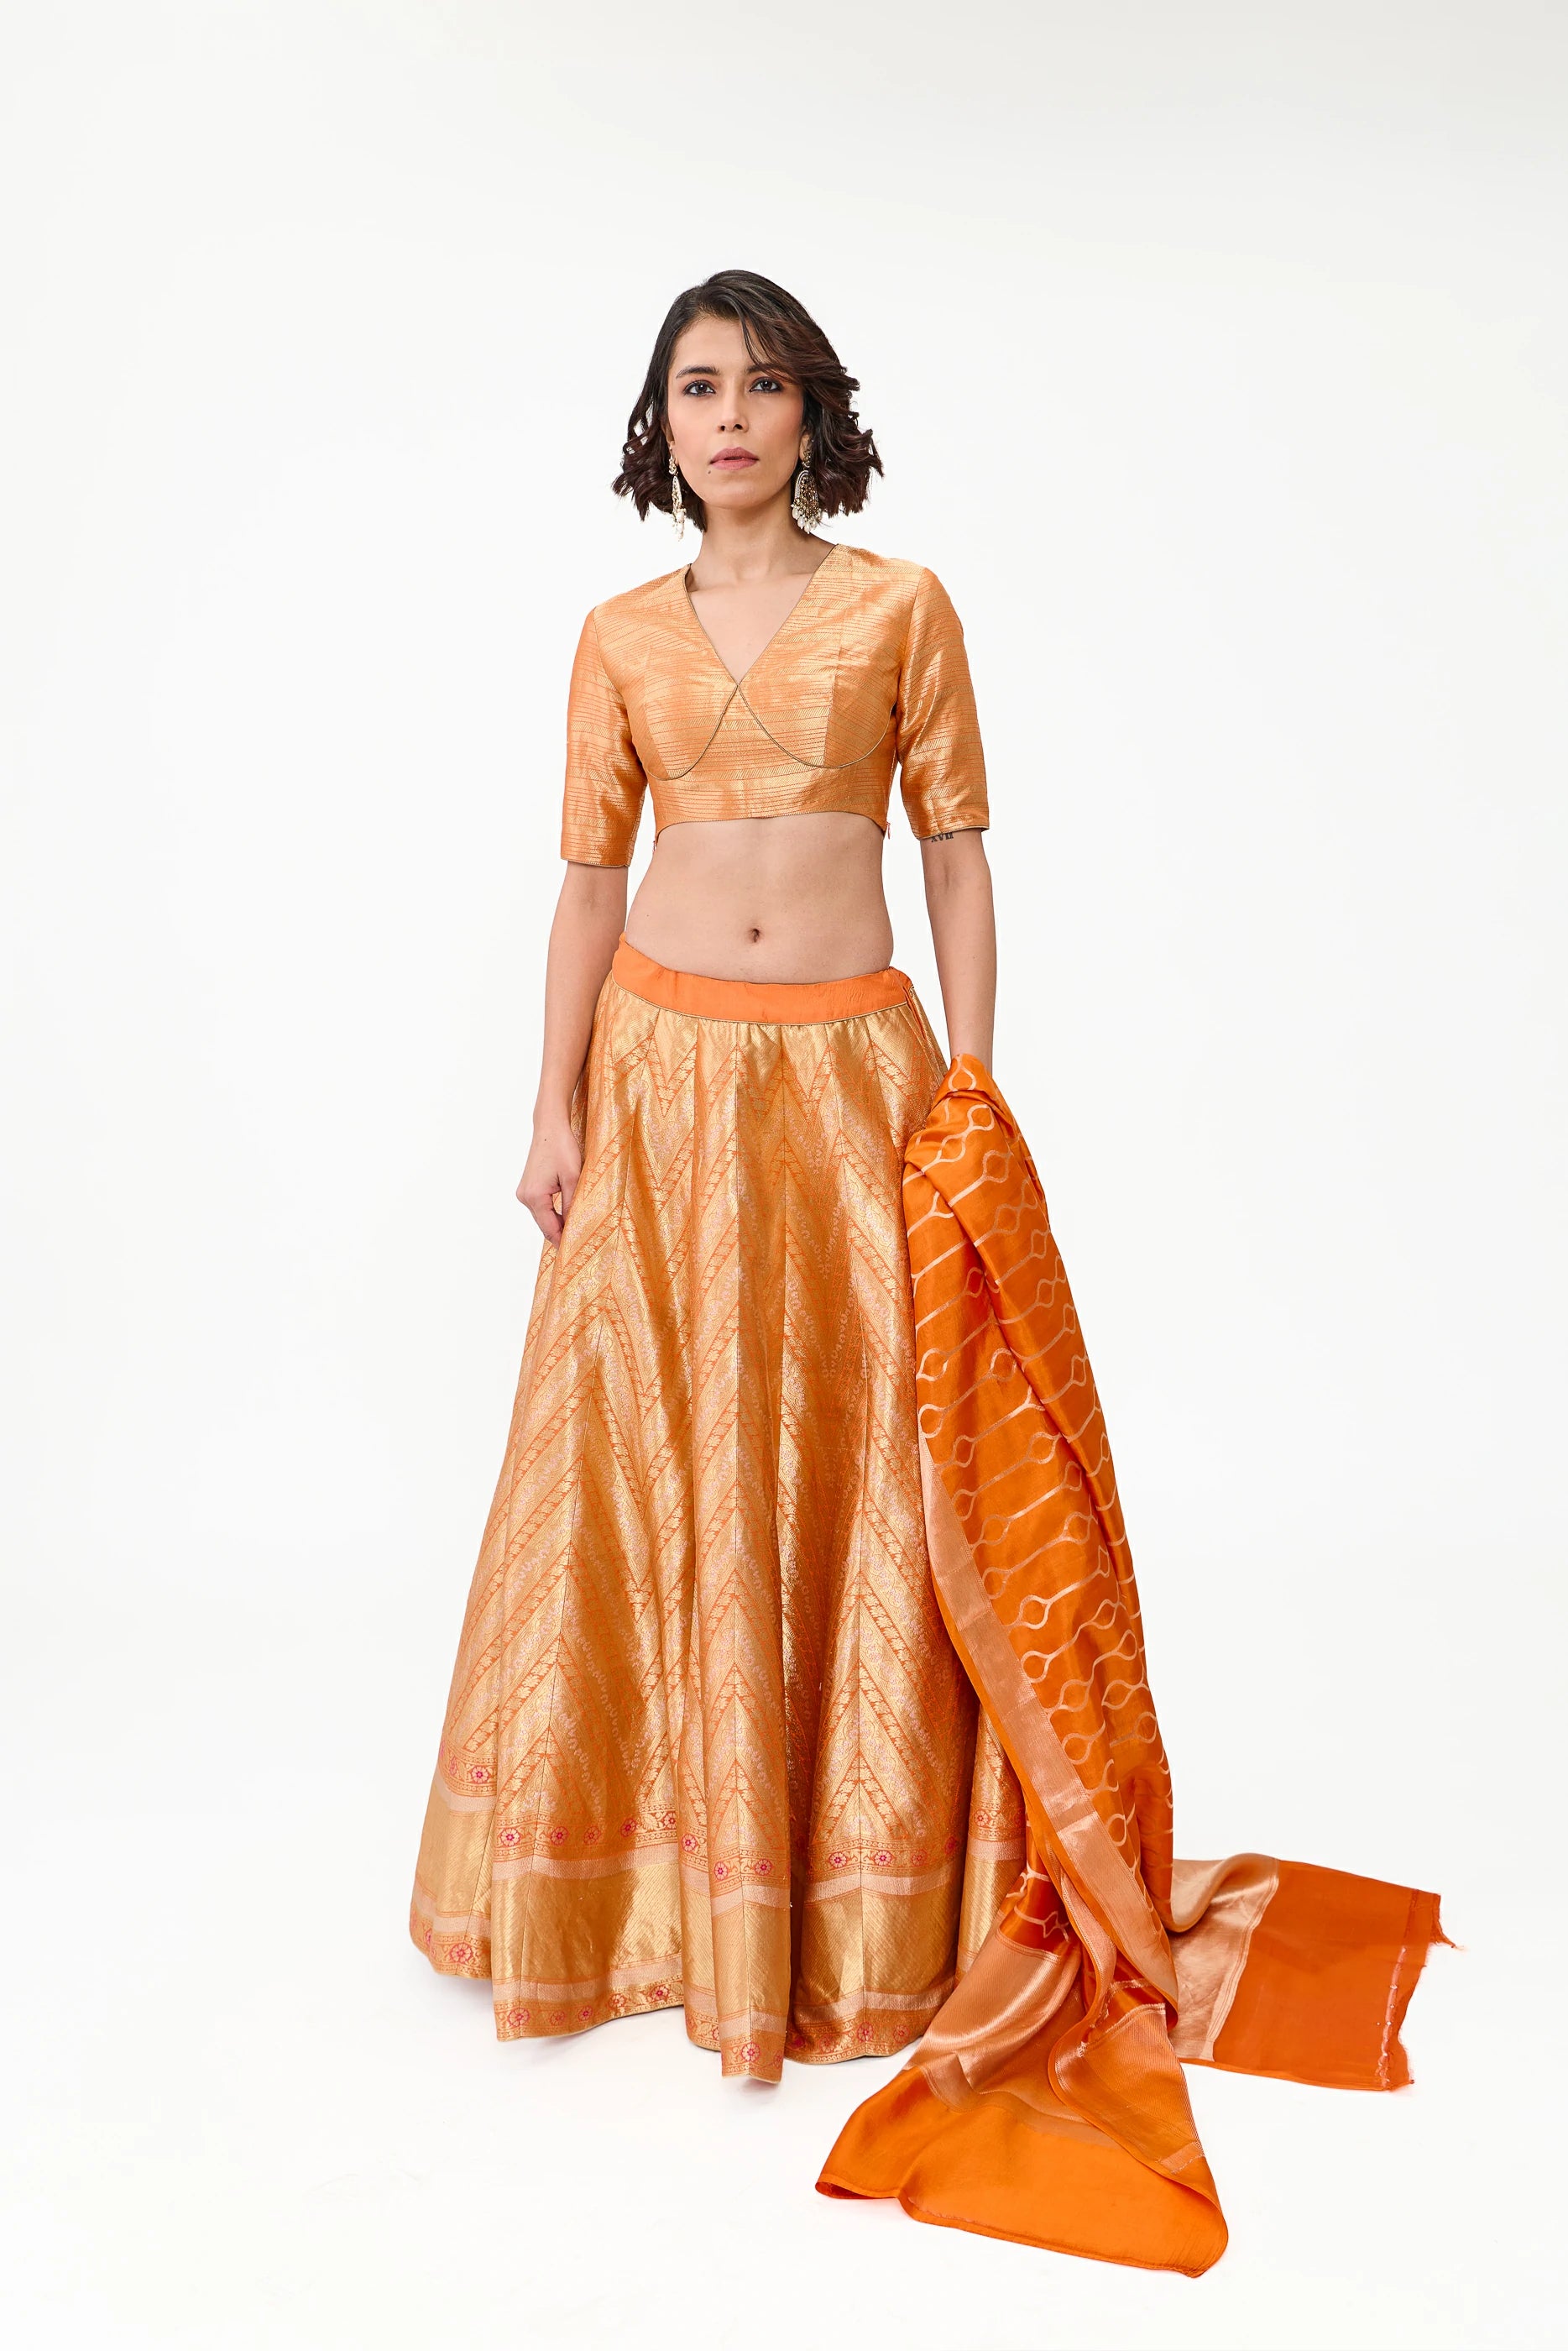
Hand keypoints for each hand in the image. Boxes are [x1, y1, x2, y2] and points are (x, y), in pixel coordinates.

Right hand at [516, 1117, 582, 1244]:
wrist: (549, 1127)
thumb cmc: (562, 1148)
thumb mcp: (573, 1178)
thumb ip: (572, 1205)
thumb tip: (574, 1227)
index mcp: (534, 1197)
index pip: (550, 1229)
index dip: (563, 1242)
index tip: (575, 1253)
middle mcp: (525, 1197)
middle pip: (545, 1225)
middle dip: (561, 1234)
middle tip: (580, 1244)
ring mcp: (524, 1192)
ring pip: (543, 1216)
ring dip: (558, 1223)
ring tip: (576, 1230)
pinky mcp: (528, 1187)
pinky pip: (541, 1206)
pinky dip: (553, 1212)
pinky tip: (567, 1214)